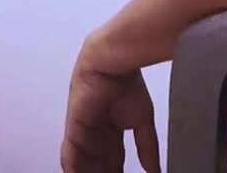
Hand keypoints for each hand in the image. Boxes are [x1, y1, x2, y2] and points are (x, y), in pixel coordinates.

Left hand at [60, 46, 160, 171]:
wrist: (112, 65)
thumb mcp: (143, 122)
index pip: (114, 161)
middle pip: (98, 165)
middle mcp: (96, 134)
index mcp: (112, 131)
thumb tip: (156, 172)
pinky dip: (73, 167)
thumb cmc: (128, 87)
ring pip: (84, 162)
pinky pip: (70, 154)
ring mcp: (83, 132)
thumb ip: (147, 148)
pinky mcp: (73, 128)